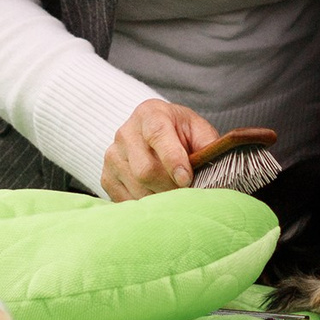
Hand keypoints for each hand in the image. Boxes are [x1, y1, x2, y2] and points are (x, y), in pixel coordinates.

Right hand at [101, 99, 218, 201]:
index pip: (158, 135)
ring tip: (176, 196)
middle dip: (171, 187)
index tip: (186, 179)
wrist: (154, 133)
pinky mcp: (106, 177)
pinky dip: (146, 206)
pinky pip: (126, 200)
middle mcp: (126, 132)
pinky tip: (159, 198)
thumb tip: (212, 166)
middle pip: (145, 170)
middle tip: (188, 193)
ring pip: (137, 189)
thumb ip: (207, 145)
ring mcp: (112, 155)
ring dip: (161, 199)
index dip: (173, 160)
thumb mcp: (199, 131)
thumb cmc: (182, 133)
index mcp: (150, 113)